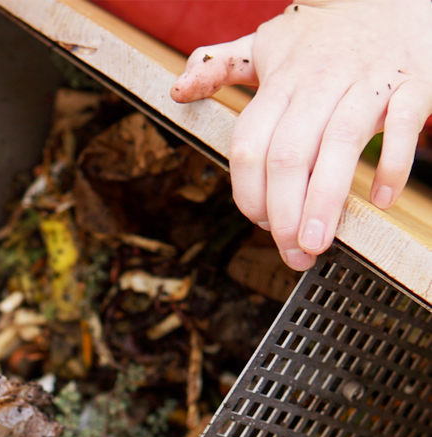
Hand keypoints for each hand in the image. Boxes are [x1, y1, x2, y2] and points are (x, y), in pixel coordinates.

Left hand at [171, 0, 431, 270]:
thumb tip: (179, 91)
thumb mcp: (264, 43)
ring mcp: (366, 83)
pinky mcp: (413, 85)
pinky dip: (391, 167)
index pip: (250, 144)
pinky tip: (379, 201)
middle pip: (289, 154)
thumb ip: (218, 67)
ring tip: (317, 243)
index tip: (257, 222)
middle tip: (289, 250)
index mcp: (280, 81)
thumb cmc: (322, 35)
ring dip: (325, 202)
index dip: (249, 191)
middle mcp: (319, 82)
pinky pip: (401, 128)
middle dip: (284, 211)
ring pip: (341, 146)